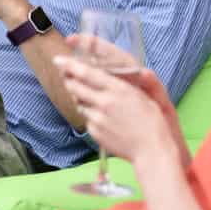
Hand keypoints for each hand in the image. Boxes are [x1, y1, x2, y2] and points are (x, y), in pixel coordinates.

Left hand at [56, 53, 174, 166]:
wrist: (151, 149)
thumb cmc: (151, 121)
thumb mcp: (140, 95)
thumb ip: (120, 85)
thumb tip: (105, 75)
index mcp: (117, 89)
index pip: (86, 73)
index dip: (69, 65)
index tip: (59, 60)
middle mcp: (104, 102)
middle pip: (75, 87)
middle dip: (69, 80)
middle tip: (67, 76)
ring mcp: (98, 118)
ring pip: (78, 103)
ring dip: (79, 97)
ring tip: (87, 96)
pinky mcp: (95, 132)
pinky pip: (86, 119)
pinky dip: (89, 115)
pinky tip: (101, 116)